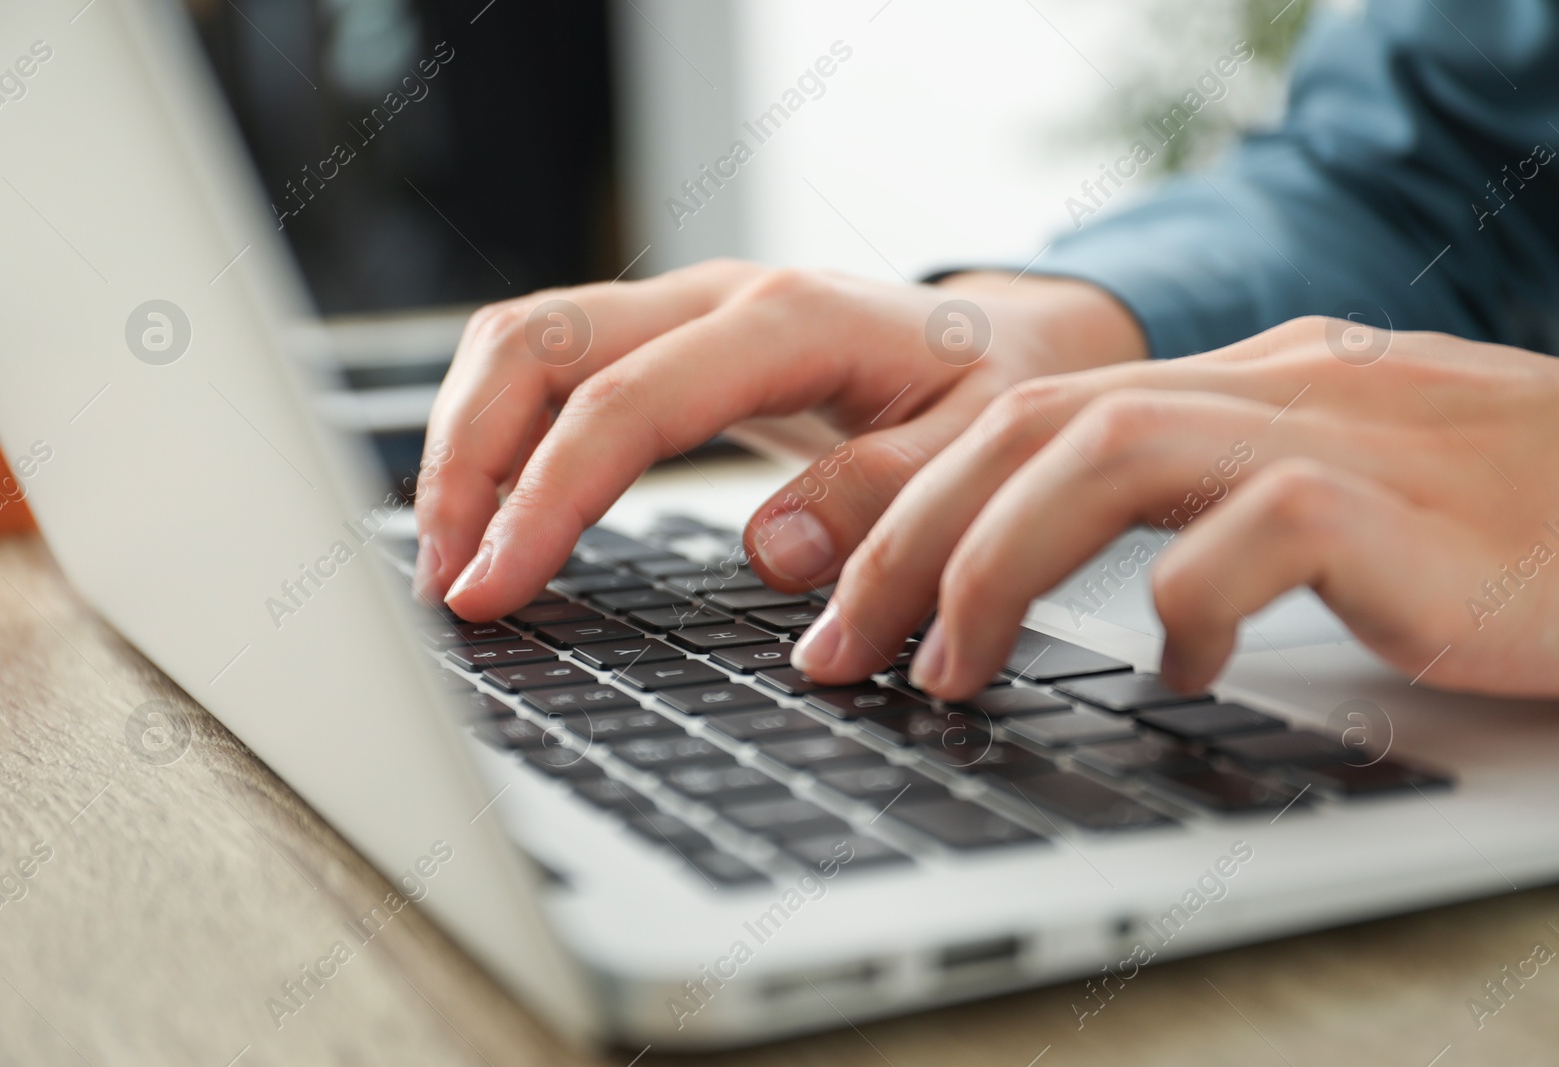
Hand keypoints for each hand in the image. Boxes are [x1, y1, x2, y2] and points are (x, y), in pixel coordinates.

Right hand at [413, 260, 1145, 614]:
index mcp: (787, 321)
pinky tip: (493, 511)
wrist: (1000, 342)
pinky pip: (548, 366)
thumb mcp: (977, 449)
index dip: (546, 499)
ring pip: (520, 344)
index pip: (625, 404)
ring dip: (464, 445)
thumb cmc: (989, 394)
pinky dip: (498, 434)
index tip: (495, 589)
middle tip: (448, 584)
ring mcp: (680, 310)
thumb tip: (771, 550)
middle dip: (464, 464)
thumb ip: (885, 497)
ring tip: (450, 558)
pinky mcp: (663, 339)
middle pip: (534, 345)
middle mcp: (714, 298)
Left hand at [793, 317, 1558, 699]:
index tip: (829, 591)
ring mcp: (1332, 433)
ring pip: (1106, 451)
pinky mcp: (1400, 505)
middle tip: (838, 650)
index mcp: (1228, 383)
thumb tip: (1043, 584)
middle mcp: (1261, 386)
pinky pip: (1260, 533)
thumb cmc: (1491, 525)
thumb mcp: (1312, 493)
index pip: (1022, 408)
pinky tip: (1178, 671)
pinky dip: (1188, 603)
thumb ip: (1189, 509)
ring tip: (945, 673)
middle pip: (1027, 424)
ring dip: (995, 566)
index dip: (902, 495)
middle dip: (905, 538)